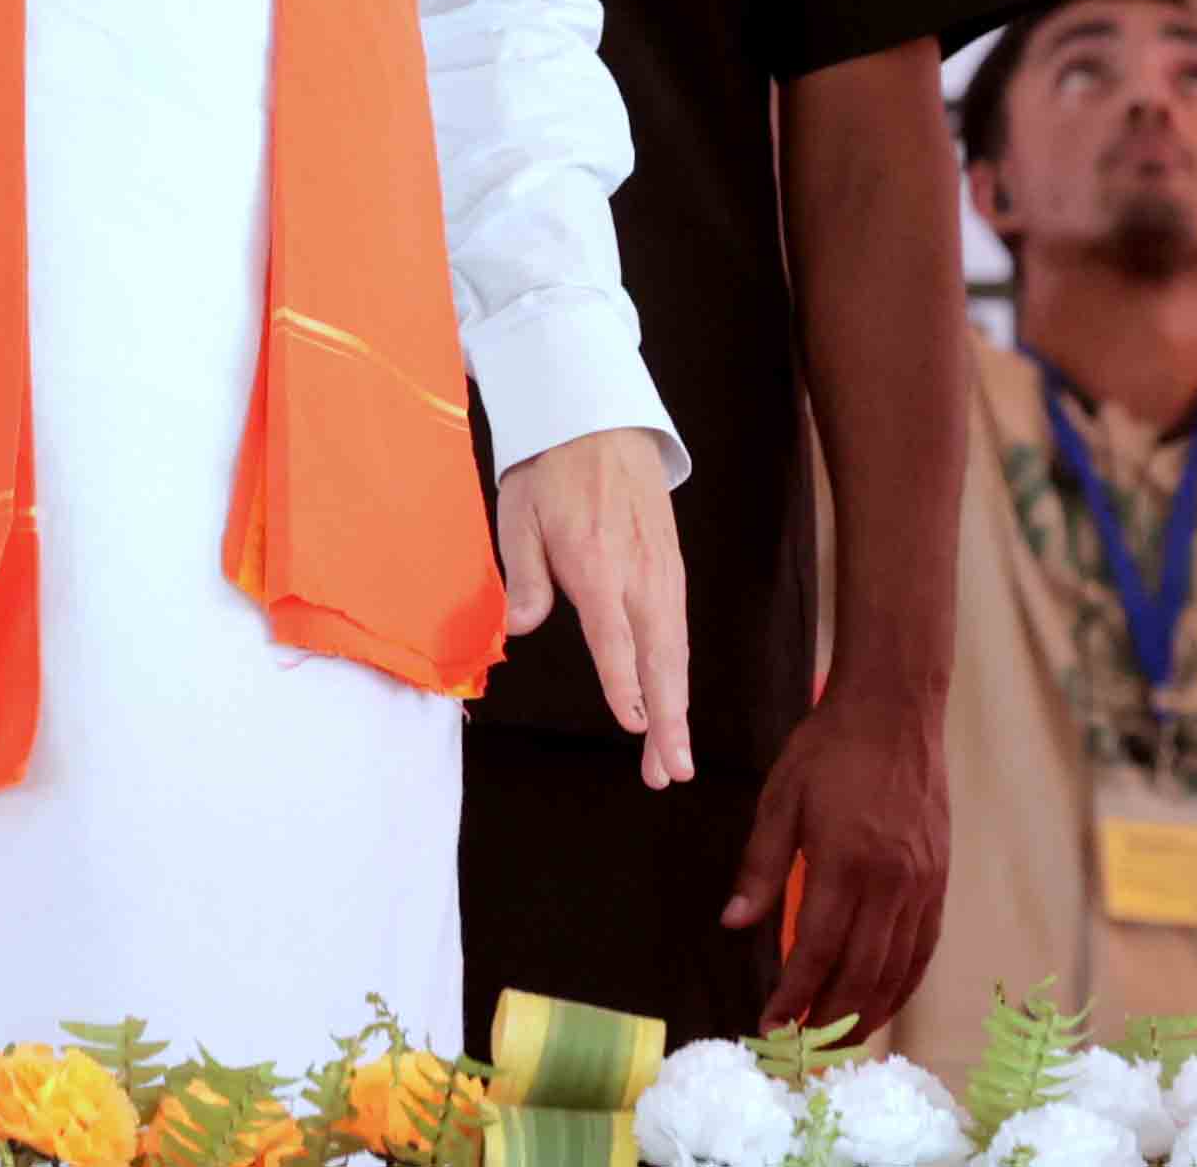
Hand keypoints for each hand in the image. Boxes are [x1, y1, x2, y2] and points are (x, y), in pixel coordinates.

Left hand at [494, 425, 691, 789]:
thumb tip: (518, 627)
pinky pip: (678, 631)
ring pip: (676, 652)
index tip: (634, 726)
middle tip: (668, 774)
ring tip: (674, 760)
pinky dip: (678, 674)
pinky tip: (673, 706)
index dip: (625, 684)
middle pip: (659, 659)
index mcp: (597, 563)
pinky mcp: (672, 569)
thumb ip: (525, 574)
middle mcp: (639, 574)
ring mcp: (662, 573)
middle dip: (667, 721)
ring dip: (677, 709)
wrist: (600, 422)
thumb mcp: (518, 514)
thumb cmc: (550, 472)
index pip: (614, 636)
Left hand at [722, 691, 947, 1033]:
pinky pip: (924, 948)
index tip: (771, 1025)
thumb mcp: (779, 800)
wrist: (895, 712)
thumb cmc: (829, 750)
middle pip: (861, 973)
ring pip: (897, 970)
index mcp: (845, 862)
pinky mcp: (939, 880)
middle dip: (830, 1019)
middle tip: (802, 1049)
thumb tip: (734, 923)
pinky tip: (882, 1001)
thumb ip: (760, 867)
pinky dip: (902, 984)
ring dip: (867, 1012)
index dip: (793, 995)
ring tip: (837, 1039)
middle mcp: (890, 882)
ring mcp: (922, 884)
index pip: (816, 950)